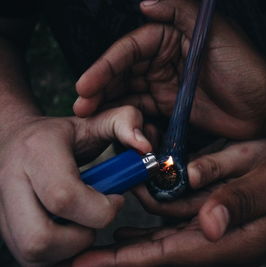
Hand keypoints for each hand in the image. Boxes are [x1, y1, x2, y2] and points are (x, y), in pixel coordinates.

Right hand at [0, 106, 150, 265]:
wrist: (13, 141)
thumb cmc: (60, 136)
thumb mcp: (94, 121)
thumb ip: (124, 122)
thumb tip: (144, 146)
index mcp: (37, 153)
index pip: (64, 197)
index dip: (100, 208)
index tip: (116, 199)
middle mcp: (10, 184)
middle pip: (41, 238)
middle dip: (81, 238)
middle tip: (97, 219)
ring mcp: (2, 211)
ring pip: (35, 255)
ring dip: (70, 248)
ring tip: (83, 222)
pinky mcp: (5, 230)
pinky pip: (32, 260)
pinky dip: (59, 254)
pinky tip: (70, 231)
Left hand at [72, 140, 265, 265]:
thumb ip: (242, 200)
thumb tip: (209, 223)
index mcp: (227, 237)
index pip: (168, 254)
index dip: (127, 261)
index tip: (87, 263)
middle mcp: (213, 238)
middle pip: (156, 253)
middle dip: (115, 257)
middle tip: (74, 255)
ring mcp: (212, 229)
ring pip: (161, 236)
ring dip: (129, 236)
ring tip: (97, 225)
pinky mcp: (213, 216)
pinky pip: (174, 221)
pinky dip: (150, 220)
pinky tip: (130, 219)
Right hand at [73, 0, 265, 138]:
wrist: (264, 105)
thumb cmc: (243, 66)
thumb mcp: (214, 31)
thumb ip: (180, 11)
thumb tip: (144, 3)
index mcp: (169, 37)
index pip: (129, 50)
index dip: (105, 66)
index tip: (85, 84)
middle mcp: (163, 60)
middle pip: (123, 73)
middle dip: (100, 88)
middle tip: (80, 106)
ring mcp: (165, 85)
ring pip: (129, 93)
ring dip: (108, 105)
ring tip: (88, 118)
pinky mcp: (170, 108)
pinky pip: (144, 112)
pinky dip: (128, 119)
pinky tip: (114, 126)